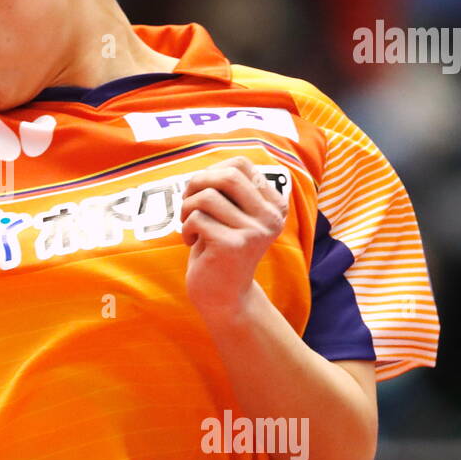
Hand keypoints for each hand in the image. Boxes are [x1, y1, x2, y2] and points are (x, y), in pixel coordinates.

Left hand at [179, 156, 288, 317]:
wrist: (223, 295)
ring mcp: (254, 231)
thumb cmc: (220, 248)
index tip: (202, 191)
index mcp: (274, 205)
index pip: (241, 164)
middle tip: (187, 202)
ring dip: (187, 208)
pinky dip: (186, 228)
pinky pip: (197, 218)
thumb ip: (228, 189)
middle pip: (227, 175)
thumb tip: (206, 167)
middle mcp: (271, 216)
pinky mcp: (233, 245)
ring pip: (207, 196)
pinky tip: (191, 242)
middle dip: (196, 183)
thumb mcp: (230, 214)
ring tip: (189, 224)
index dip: (212, 171)